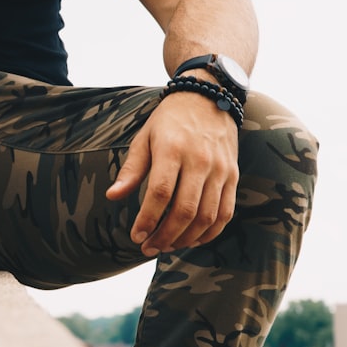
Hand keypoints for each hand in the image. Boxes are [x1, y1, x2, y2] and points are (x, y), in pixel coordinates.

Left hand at [106, 92, 239, 255]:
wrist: (208, 98)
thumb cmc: (168, 121)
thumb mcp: (144, 138)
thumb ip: (131, 170)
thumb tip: (112, 197)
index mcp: (172, 149)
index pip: (160, 193)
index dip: (148, 219)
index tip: (136, 236)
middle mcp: (200, 160)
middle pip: (185, 209)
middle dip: (165, 236)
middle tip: (148, 248)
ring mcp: (221, 169)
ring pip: (207, 216)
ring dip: (186, 238)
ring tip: (166, 246)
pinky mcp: (233, 176)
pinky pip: (226, 212)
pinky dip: (210, 232)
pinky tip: (192, 239)